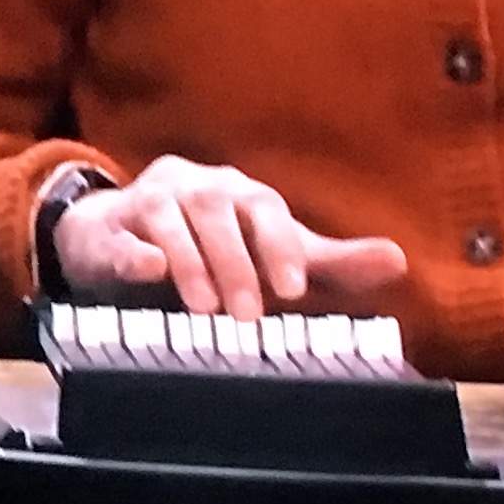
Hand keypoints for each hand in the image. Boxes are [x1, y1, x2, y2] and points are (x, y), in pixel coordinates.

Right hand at [52, 156, 406, 319]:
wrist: (118, 235)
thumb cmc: (212, 245)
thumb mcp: (272, 252)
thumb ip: (330, 262)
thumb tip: (398, 261)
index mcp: (239, 192)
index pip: (265, 207)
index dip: (280, 245)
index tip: (293, 289)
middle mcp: (194, 188)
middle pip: (217, 214)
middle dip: (235, 265)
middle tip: (248, 315)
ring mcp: (146, 204)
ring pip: (168, 222)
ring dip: (190, 263)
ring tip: (205, 308)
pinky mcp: (105, 232)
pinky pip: (116, 237)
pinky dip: (131, 253)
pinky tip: (146, 270)